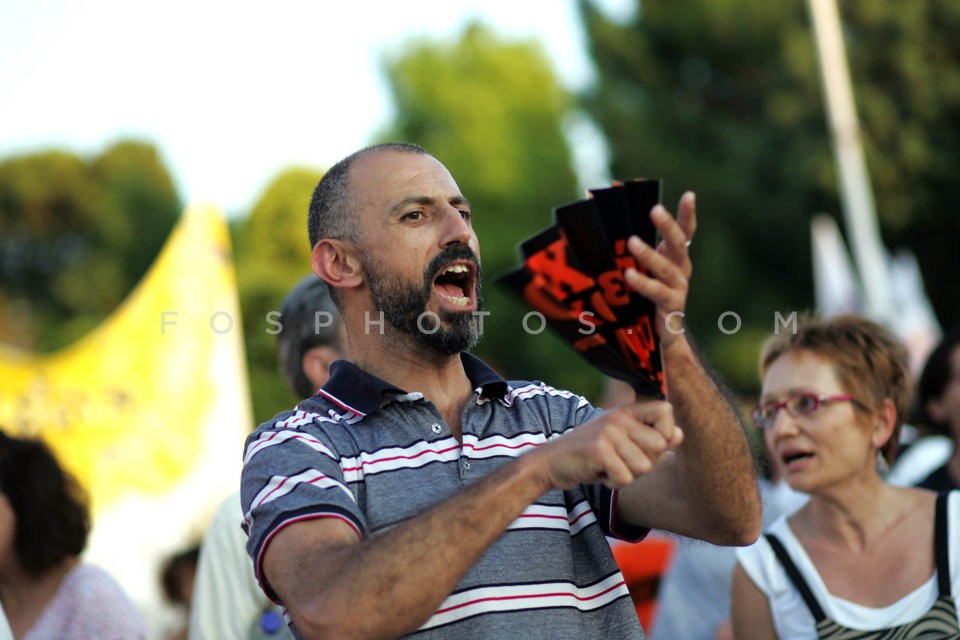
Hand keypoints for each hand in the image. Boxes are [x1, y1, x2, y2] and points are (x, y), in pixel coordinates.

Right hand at [533, 399, 682, 489]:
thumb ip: (650, 438)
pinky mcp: (599, 450)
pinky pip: (625, 478)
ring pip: (644, 467)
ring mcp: (608, 432)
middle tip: (622, 461)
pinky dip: (613, 483)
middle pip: (660, 447)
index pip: (666, 409)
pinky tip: (599, 474)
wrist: (550, 463)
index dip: (667, 433)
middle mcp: (619, 417)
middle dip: (645, 463)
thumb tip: (679, 434)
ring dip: (627, 475)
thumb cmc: (591, 455)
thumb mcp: (622, 442)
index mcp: (627, 411)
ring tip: (608, 467)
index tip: (650, 446)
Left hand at [623, 192, 696, 346]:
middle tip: (655, 210)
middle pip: (678, 245)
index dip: (688, 215)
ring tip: (632, 242)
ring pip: (666, 269)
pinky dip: (643, 283)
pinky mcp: (670, 308)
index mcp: (675, 259)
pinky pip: (657, 293)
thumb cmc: (644, 300)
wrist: (660, 340)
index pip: (685, 234)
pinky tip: (629, 275)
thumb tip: (593, 213)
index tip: (689, 195)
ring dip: (649, 254)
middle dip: (667, 226)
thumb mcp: (638, 271)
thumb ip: (625, 251)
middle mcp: (681, 271)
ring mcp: (678, 290)